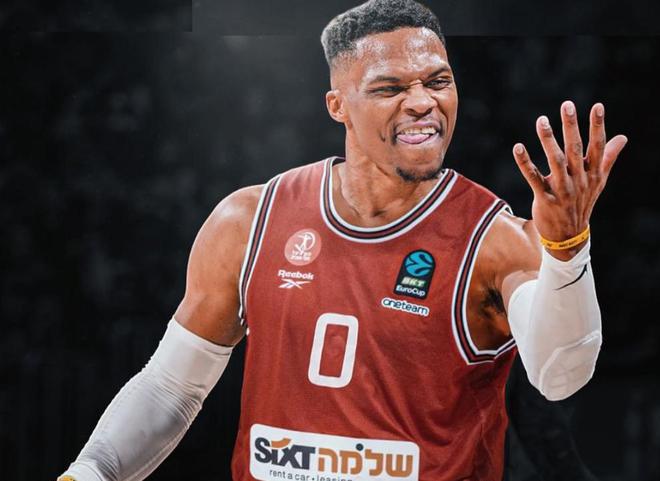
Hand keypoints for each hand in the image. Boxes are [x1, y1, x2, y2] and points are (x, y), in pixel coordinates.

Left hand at [512, 101, 627, 259]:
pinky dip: (525, 163)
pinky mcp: (545, 198)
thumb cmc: (582, 202)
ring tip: (542, 120)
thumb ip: (608, 157)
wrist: (568, 235)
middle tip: (567, 105)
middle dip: (571, 127)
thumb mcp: (598, 181)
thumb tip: (623, 137)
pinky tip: (518, 147)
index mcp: (592, 174)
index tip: (597, 106)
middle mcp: (579, 180)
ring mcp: (562, 189)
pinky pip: (534, 178)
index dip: (598, 126)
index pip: (597, 147)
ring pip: (555, 161)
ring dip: (548, 140)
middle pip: (575, 150)